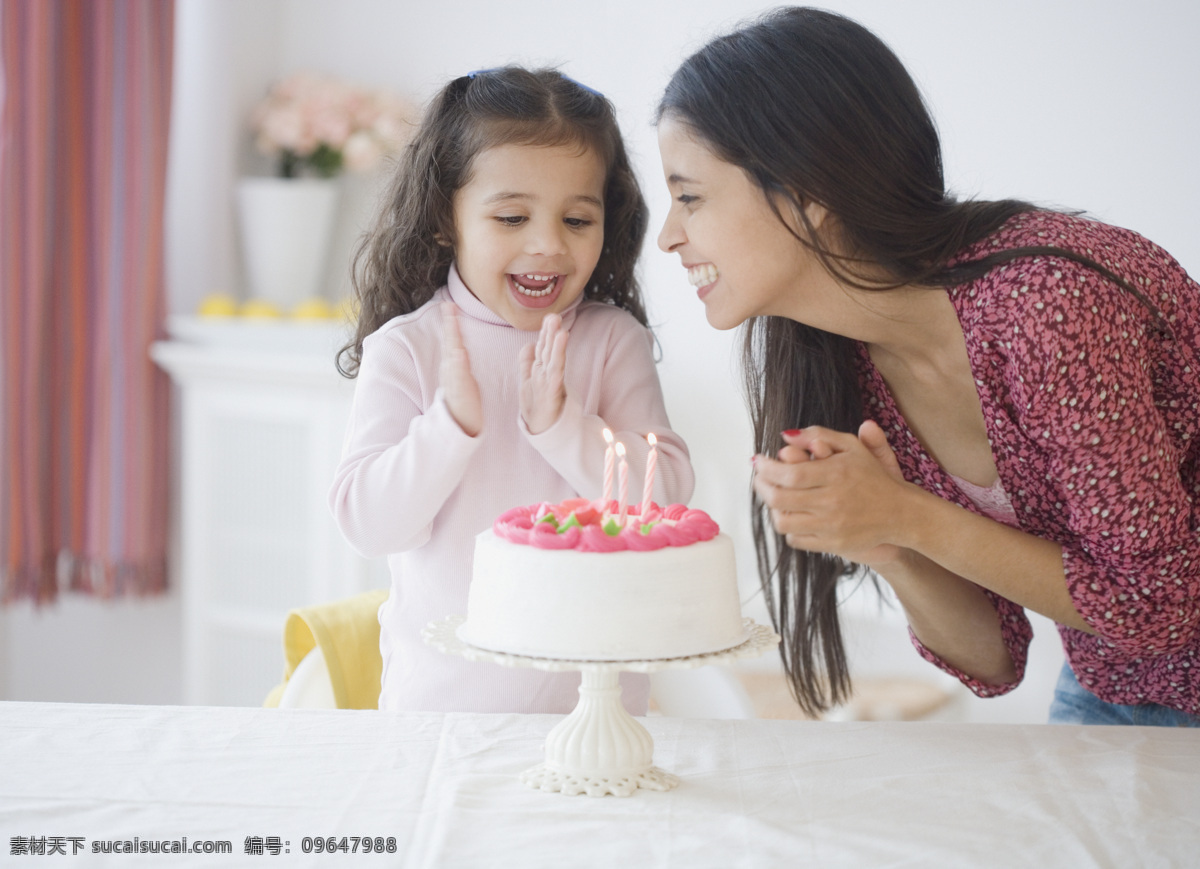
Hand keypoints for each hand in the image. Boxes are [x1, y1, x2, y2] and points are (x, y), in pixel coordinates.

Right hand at [440, 302, 481, 436]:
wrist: (460, 425)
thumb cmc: (464, 401)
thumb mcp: (463, 376)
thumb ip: (460, 362)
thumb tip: (458, 349)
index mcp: (454, 365)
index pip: (453, 340)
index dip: (452, 323)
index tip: (450, 305)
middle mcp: (451, 370)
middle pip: (450, 343)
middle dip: (450, 325)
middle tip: (449, 306)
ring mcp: (454, 380)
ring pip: (453, 356)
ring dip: (453, 339)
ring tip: (453, 322)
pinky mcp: (460, 392)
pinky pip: (459, 376)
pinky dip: (458, 364)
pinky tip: (459, 353)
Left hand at [519, 313, 568, 434]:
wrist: (542, 430)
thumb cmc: (538, 405)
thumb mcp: (528, 380)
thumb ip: (527, 362)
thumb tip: (528, 344)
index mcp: (540, 369)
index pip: (543, 347)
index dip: (545, 332)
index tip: (550, 316)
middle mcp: (547, 374)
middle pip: (549, 350)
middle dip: (551, 334)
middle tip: (554, 316)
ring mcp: (550, 384)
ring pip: (554, 362)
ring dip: (557, 347)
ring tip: (560, 331)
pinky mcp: (552, 395)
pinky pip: (555, 378)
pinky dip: (557, 367)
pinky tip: (559, 361)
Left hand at [751, 421, 913, 567]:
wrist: (901, 513)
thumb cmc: (873, 477)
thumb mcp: (852, 447)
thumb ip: (819, 435)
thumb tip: (785, 435)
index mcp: (836, 474)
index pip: (788, 473)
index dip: (766, 468)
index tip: (758, 461)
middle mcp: (832, 501)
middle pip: (780, 497)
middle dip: (762, 486)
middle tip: (760, 478)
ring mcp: (832, 525)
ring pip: (783, 521)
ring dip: (772, 508)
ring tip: (774, 497)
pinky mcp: (833, 544)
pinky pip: (796, 539)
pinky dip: (788, 527)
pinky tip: (792, 514)